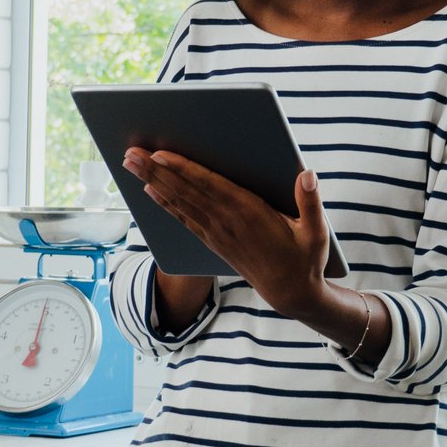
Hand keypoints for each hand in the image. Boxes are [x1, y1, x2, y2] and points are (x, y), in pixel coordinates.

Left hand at [126, 147, 332, 321]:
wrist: (291, 294)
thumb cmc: (305, 258)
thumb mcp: (316, 232)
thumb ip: (311, 201)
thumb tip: (307, 173)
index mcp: (250, 214)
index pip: (209, 187)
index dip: (183, 170)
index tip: (160, 154)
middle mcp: (227, 223)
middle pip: (185, 191)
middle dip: (156, 171)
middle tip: (130, 153)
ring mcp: (217, 233)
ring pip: (179, 203)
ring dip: (153, 182)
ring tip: (131, 165)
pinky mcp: (214, 242)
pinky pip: (184, 219)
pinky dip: (165, 204)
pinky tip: (149, 191)